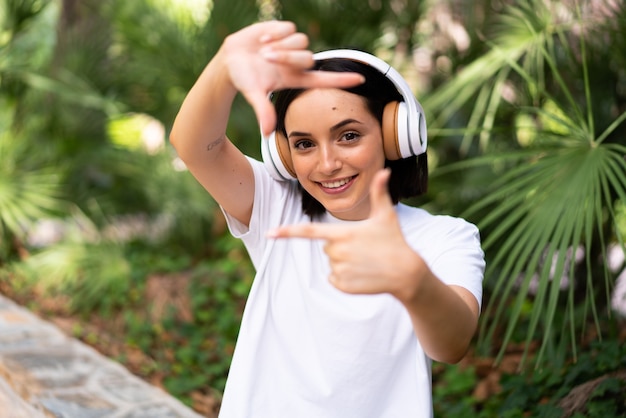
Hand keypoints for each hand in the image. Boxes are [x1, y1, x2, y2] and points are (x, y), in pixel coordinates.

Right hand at [220, 21, 364, 135]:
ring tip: (263, 51)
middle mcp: (297, 62)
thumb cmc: (244, 80)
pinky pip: (288, 28)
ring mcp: (292, 45)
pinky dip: (274, 33)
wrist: (230, 60)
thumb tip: (266, 132)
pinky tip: (262, 39)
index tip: (361, 80)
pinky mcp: (284, 30)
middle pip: (307, 57)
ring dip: (280, 45)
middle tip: (267, 59)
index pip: (324, 79)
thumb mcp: (253, 95)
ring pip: (301, 41)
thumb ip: (263, 111)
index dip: (342, 80)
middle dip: (287, 56)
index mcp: (296, 78)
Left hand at [268, 169, 423, 298]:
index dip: (287, 232)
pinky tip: (363, 274)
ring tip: (366, 261)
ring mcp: (338, 269)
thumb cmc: (394, 241)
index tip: (269, 233)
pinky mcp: (341, 284)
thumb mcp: (386, 215)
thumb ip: (380, 193)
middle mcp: (336, 251)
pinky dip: (346, 277)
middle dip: (342, 246)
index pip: (308, 231)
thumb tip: (384, 171)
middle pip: (327, 246)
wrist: (405, 273)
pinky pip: (334, 278)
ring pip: (331, 262)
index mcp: (341, 233)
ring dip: (345, 262)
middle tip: (364, 247)